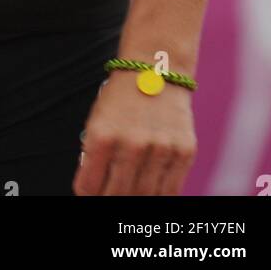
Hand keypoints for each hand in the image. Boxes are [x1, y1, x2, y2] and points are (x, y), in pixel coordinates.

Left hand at [73, 71, 197, 194]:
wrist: (157, 69)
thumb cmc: (122, 99)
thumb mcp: (98, 120)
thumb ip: (93, 155)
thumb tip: (91, 191)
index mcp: (102, 135)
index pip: (89, 186)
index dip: (86, 195)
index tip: (89, 195)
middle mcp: (131, 144)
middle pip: (117, 196)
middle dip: (109, 200)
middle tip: (108, 197)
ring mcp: (160, 149)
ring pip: (145, 196)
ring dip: (135, 198)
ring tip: (130, 193)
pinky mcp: (184, 152)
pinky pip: (171, 191)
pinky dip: (159, 196)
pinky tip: (151, 191)